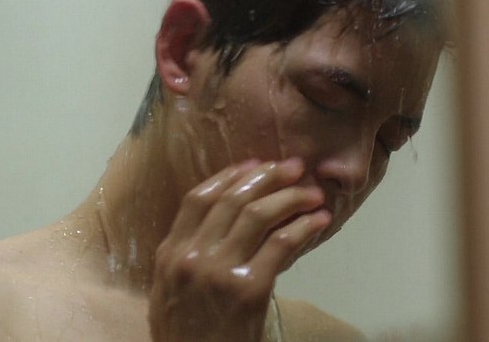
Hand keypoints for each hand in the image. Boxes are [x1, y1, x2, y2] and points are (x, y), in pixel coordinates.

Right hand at [149, 158, 331, 341]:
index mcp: (170, 253)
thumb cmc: (186, 334)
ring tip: (312, 193)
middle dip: (268, 176)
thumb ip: (187, 254)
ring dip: (291, 197)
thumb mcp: (170, 290)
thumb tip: (225, 220)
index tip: (255, 163)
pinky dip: (303, 227)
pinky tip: (318, 221)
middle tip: (294, 166)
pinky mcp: (249, 288)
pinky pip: (280, 244)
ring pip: (258, 215)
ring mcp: (220, 271)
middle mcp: (192, 255)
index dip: (230, 175)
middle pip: (233, 199)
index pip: (199, 198)